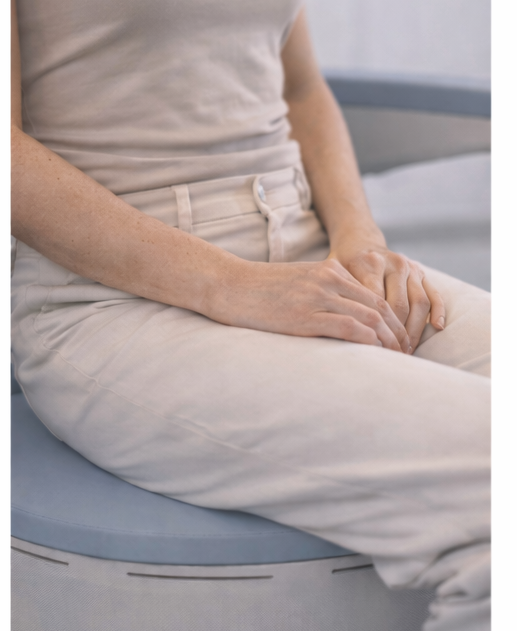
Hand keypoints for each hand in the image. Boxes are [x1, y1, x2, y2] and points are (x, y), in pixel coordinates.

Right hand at [205, 258, 414, 352]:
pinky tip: (376, 356)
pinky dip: (370, 344)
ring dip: (389, 343)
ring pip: (371, 319)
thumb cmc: (255, 289)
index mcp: (330, 270)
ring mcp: (318, 296)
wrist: (225, 283)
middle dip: (398, 334)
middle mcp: (329, 280)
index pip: (375, 296)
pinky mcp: (306, 315)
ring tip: (396, 360)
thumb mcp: (295, 282)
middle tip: (406, 355)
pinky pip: (351, 329)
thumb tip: (339, 319)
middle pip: (380, 308)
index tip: (399, 339)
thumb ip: (320, 293)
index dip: (393, 320)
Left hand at [329, 234, 445, 352]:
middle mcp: (393, 263)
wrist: (359, 242)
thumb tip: (342, 328)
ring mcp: (410, 267)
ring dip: (415, 328)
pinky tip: (438, 328)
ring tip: (408, 348)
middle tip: (392, 353)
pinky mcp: (422, 272)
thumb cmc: (342, 264)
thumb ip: (338, 294)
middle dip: (396, 332)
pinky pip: (435, 294)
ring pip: (419, 302)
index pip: (376, 301)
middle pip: (399, 304)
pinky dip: (439, 311)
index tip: (372, 346)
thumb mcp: (333, 273)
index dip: (375, 326)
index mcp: (368, 263)